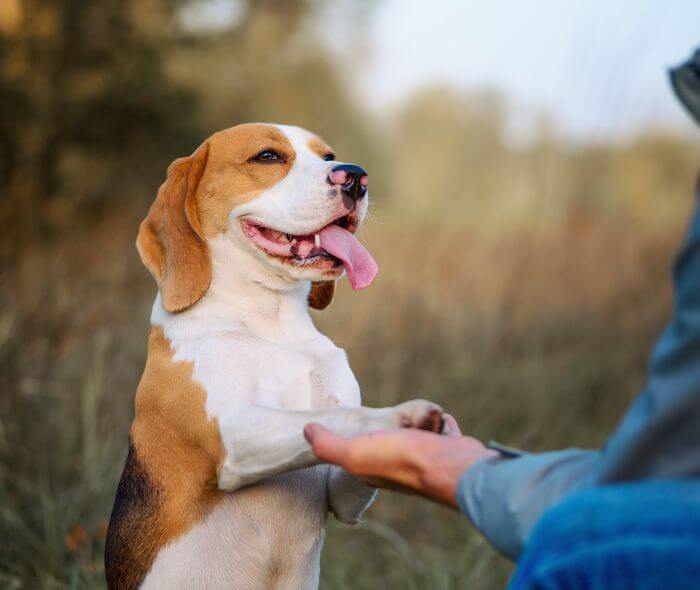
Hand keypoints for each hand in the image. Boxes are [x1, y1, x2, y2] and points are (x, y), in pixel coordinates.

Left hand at [304, 414, 496, 507]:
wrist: (450, 466)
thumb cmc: (401, 459)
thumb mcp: (354, 452)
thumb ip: (328, 445)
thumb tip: (306, 430)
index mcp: (374, 468)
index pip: (359, 454)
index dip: (352, 442)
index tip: (349, 427)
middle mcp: (400, 466)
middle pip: (391, 442)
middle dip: (389, 429)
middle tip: (386, 417)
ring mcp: (427, 458)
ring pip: (418, 435)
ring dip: (417, 423)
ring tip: (413, 414)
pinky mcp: (449, 449)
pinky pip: (443, 432)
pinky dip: (441, 424)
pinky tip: (439, 418)